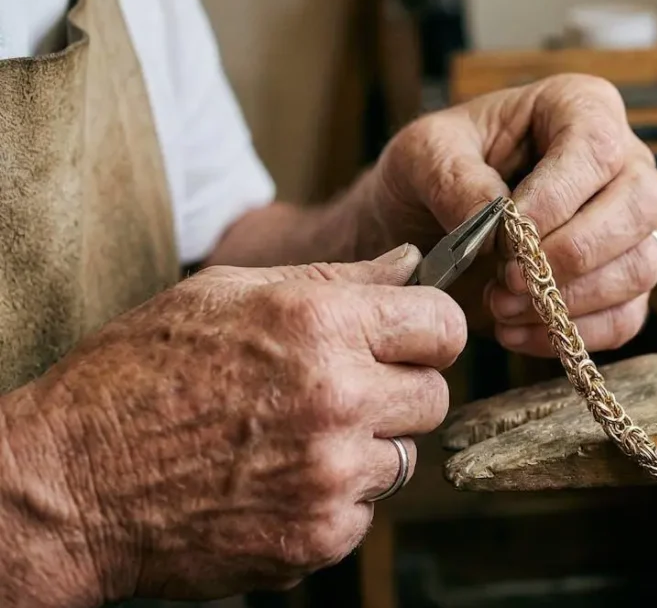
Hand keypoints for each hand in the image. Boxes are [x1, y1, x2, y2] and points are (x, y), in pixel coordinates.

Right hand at [3, 245, 461, 603]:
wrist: (69, 484)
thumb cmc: (136, 376)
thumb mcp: (227, 295)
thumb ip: (336, 278)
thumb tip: (413, 263)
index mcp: (320, 325)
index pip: (444, 326)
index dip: (429, 333)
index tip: (410, 341)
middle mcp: (337, 398)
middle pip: (435, 397)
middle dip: (399, 393)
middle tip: (343, 394)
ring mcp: (331, 474)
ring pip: (402, 458)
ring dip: (365, 451)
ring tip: (293, 440)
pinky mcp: (319, 536)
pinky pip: (364, 513)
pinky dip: (333, 503)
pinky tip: (276, 483)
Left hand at [360, 74, 656, 356]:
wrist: (423, 225)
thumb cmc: (433, 171)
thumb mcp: (422, 154)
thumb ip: (453, 176)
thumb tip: (497, 218)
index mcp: (580, 109)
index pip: (597, 148)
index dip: (558, 197)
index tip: (507, 235)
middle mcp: (622, 164)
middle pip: (639, 207)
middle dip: (573, 254)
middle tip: (509, 279)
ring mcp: (629, 227)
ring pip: (641, 266)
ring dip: (570, 299)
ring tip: (502, 305)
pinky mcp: (621, 282)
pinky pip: (626, 317)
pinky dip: (571, 333)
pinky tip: (516, 331)